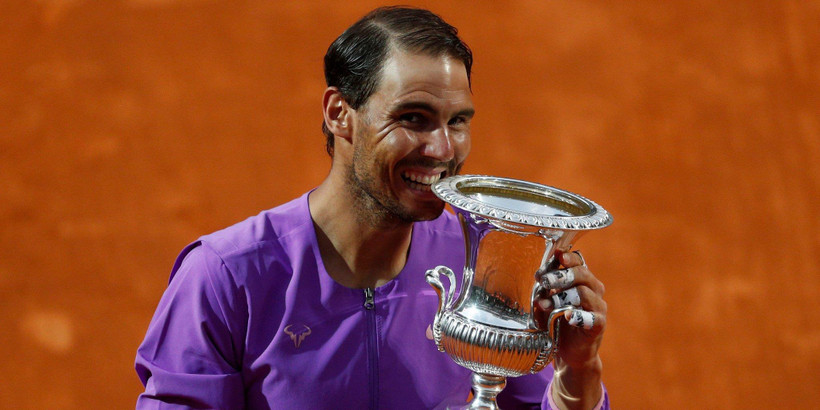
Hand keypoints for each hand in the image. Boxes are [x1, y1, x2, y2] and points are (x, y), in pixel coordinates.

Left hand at [534, 250, 605, 408]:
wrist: (569, 352)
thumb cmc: (556, 322)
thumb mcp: (547, 302)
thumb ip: (544, 291)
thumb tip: (538, 280)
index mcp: (581, 280)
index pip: (578, 262)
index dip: (567, 258)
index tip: (555, 257)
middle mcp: (593, 290)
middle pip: (583, 274)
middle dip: (562, 275)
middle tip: (544, 281)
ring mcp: (598, 308)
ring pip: (585, 293)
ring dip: (563, 297)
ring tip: (546, 304)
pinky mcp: (598, 326)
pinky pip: (593, 318)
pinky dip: (579, 316)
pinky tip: (567, 317)